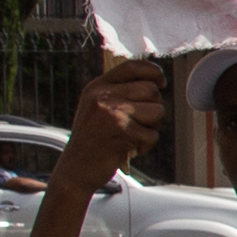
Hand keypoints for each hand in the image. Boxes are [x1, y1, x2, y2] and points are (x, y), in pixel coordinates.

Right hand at [69, 58, 165, 181]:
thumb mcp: (96, 106)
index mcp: (97, 87)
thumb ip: (119, 91)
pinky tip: (127, 148)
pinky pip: (153, 135)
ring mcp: (113, 114)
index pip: (132, 67)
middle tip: (136, 123)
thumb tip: (155, 81)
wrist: (75, 169)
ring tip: (130, 136)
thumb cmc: (92, 139)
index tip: (161, 81)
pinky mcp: (123, 133)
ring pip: (157, 111)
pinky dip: (145, 146)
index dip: (153, 71)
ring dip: (150, 127)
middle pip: (152, 90)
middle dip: (152, 108)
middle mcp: (103, 97)